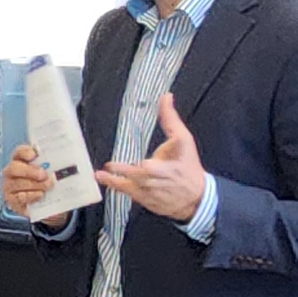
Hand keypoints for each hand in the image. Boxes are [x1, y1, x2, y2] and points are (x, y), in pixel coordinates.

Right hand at [0, 143, 79, 218]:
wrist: (49, 206)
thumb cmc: (50, 184)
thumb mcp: (55, 172)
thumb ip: (58, 164)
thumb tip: (75, 157)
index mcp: (22, 160)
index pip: (19, 152)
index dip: (25, 152)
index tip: (35, 154)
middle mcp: (13, 172)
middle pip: (14, 168)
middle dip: (30, 171)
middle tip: (44, 175)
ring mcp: (10, 187)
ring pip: (17, 183)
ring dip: (34, 185)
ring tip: (48, 186)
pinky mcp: (13, 201)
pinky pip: (20, 197)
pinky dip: (31, 196)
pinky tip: (40, 195)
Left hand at [96, 94, 210, 222]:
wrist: (195, 198)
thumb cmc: (187, 165)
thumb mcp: (184, 141)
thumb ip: (171, 120)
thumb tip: (165, 96)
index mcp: (175, 164)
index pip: (170, 160)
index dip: (162, 160)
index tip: (148, 160)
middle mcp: (164, 179)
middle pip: (148, 176)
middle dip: (133, 172)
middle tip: (114, 165)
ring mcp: (155, 192)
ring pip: (135, 186)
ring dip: (117, 180)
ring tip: (101, 174)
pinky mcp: (148, 200)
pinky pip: (130, 194)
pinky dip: (117, 187)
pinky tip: (104, 180)